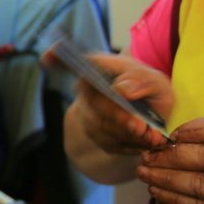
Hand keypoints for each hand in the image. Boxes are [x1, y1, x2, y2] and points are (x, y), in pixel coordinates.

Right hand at [47, 51, 173, 154]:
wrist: (152, 115)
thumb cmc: (151, 92)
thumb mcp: (156, 82)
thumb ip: (142, 82)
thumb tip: (121, 89)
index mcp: (100, 68)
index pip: (73, 61)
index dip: (58, 58)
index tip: (47, 58)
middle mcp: (87, 90)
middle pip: (94, 103)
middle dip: (118, 117)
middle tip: (141, 127)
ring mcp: (88, 114)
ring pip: (102, 127)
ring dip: (128, 134)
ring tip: (151, 136)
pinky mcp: (95, 134)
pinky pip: (109, 143)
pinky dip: (129, 145)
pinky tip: (145, 141)